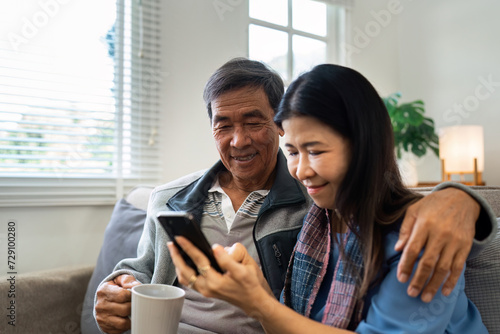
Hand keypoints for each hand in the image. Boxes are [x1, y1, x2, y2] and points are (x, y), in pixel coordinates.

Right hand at [94, 274, 140, 333]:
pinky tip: (126, 318)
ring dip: (131, 318)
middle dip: (133, 306)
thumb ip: (129, 281)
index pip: (123, 295)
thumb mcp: (120, 279)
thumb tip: (137, 287)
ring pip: (123, 323)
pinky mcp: (105, 327)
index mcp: (104, 291)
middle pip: (125, 309)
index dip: (132, 295)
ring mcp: (102, 317)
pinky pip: (119, 330)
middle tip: (136, 304)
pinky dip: (126, 326)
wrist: (104, 298)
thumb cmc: (115, 288)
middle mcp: (100, 305)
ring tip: (132, 312)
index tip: (135, 295)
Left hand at [167, 238, 271, 313]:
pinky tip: (184, 262)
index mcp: (215, 281)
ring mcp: (206, 291)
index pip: (198, 261)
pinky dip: (183, 271)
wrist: (254, 301)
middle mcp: (207, 288)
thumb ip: (227, 258)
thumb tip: (215, 247)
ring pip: (185, 277)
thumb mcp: (243, 269)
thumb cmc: (250, 284)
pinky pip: (189, 281)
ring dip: (178, 264)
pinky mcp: (206, 291)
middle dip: (176, 256)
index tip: (180, 237)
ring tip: (175, 251)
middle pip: (185, 271)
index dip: (189, 247)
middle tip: (171, 242)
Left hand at [395, 187, 478, 301]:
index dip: (406, 266)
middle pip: (428, 262)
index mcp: (424, 224)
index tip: (400, 279)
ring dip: (434, 285)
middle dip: (419, 280)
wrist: (461, 198)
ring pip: (443, 268)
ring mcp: (454, 241)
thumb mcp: (414, 210)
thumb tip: (397, 249)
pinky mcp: (465, 246)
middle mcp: (440, 234)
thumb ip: (405, 229)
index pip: (413, 250)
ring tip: (425, 297)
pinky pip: (458, 266)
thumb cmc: (433, 205)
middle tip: (411, 293)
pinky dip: (452, 281)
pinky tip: (444, 291)